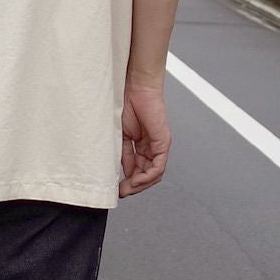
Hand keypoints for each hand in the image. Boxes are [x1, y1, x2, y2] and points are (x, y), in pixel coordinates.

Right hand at [118, 82, 171, 196]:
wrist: (136, 87)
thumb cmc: (127, 103)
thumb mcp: (121, 133)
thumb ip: (123, 152)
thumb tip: (122, 170)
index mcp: (141, 144)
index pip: (137, 168)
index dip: (128, 180)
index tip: (116, 188)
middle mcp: (151, 147)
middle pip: (146, 174)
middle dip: (133, 185)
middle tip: (121, 192)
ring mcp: (159, 146)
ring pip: (153, 174)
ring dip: (140, 184)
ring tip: (127, 189)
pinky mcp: (163, 143)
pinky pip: (158, 167)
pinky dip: (147, 176)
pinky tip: (136, 180)